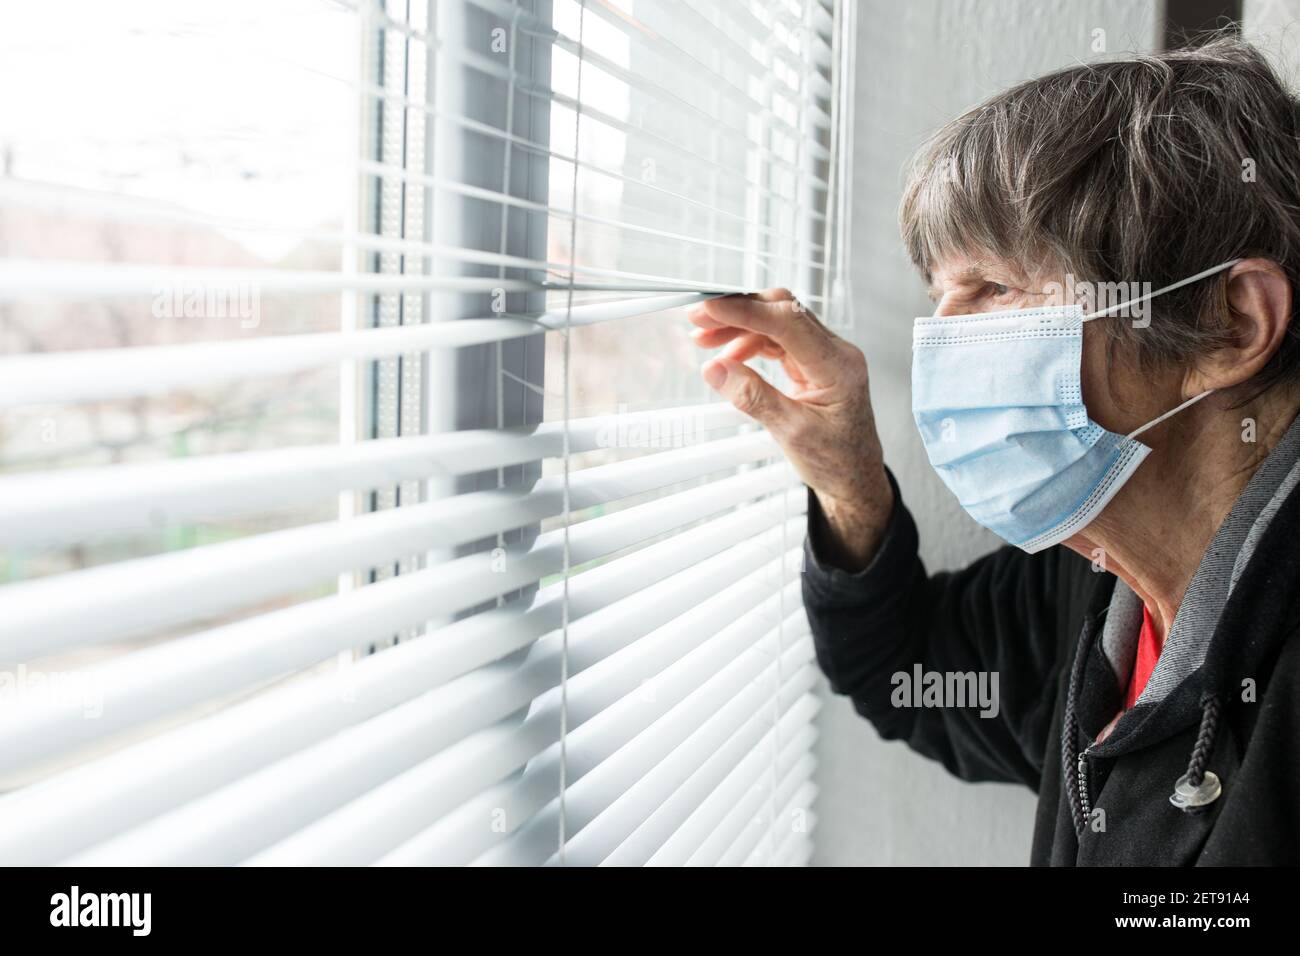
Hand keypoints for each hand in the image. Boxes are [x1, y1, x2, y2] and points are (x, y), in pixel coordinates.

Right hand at [689, 289, 893, 569]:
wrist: (855, 480)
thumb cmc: (837, 462)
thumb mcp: (792, 434)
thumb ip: (753, 397)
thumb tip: (716, 368)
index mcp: (838, 366)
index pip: (788, 322)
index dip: (745, 311)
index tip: (710, 309)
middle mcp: (836, 353)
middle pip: (783, 312)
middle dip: (738, 310)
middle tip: (699, 318)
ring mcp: (825, 356)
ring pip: (777, 324)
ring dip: (740, 326)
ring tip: (705, 340)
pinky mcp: (813, 365)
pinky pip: (779, 341)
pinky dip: (750, 343)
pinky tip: (729, 356)